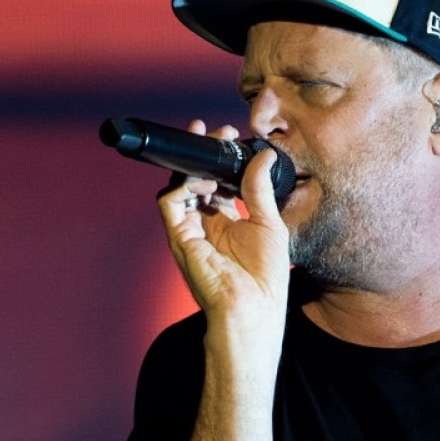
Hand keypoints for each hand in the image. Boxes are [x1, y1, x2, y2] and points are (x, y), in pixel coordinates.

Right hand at [156, 120, 290, 332]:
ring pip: (178, 187)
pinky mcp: (180, 238)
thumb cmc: (265, 277)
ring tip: (209, 152)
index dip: (219, 160)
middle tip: (210, 131)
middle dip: (200, 154)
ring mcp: (191, 231)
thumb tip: (262, 156)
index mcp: (227, 222)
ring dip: (192, 166)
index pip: (216, 182)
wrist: (253, 308)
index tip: (228, 137)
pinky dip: (183, 186)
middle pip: (194, 180)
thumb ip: (259, 189)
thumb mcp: (269, 223)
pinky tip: (204, 180)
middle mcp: (205, 225)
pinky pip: (170, 203)